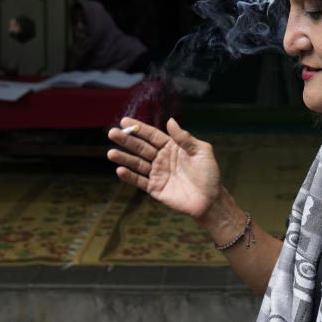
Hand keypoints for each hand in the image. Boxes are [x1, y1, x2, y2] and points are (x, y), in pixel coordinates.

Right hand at [107, 117, 222, 219]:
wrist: (210, 200)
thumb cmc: (209, 174)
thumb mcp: (201, 151)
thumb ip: (185, 138)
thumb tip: (171, 121)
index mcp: (173, 147)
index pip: (152, 135)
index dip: (139, 128)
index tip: (124, 120)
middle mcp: (162, 158)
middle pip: (141, 147)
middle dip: (127, 140)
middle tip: (112, 133)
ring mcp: (158, 173)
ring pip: (137, 163)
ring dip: (124, 158)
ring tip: (110, 153)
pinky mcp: (155, 188)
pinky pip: (140, 181)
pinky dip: (129, 176)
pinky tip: (120, 170)